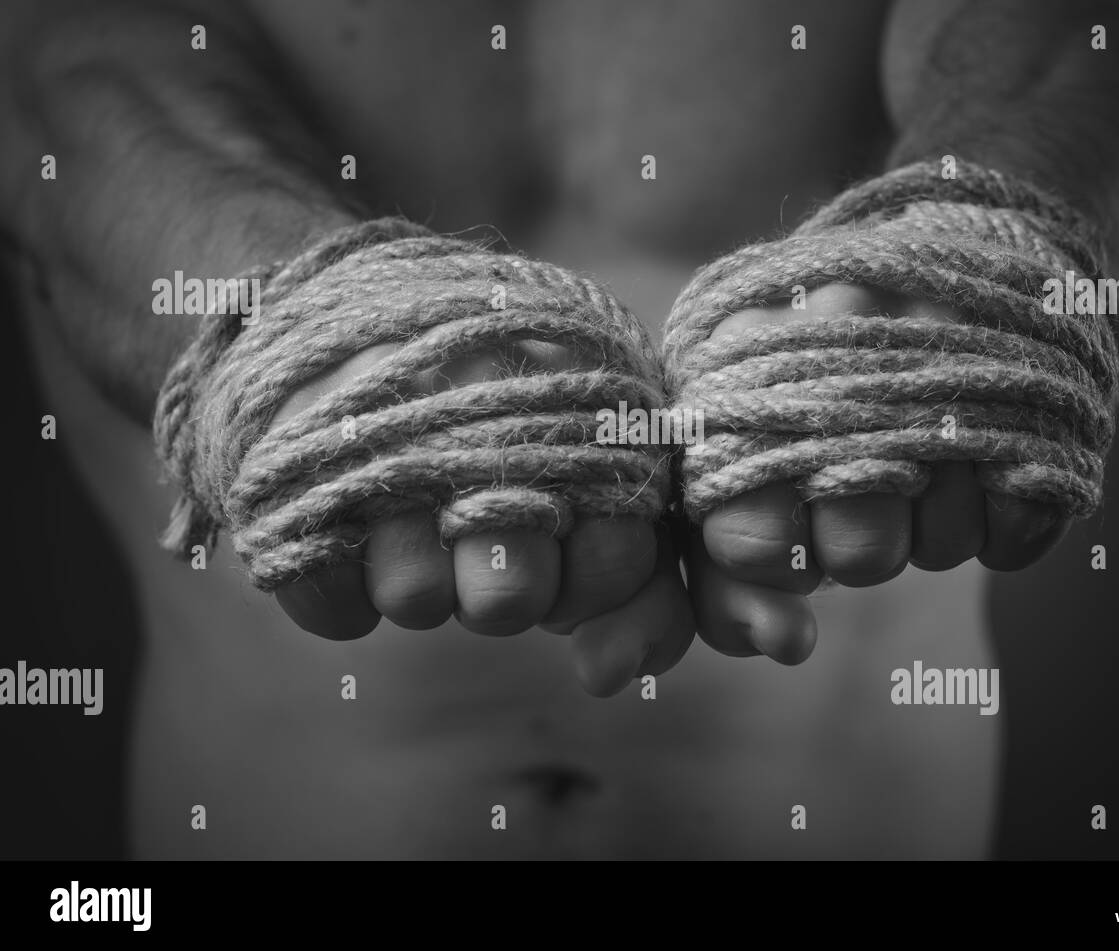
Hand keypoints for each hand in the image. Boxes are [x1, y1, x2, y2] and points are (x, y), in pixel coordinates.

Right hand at [270, 337, 693, 696]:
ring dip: (418, 581)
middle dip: (504, 587)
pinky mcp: (285, 462)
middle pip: (510, 596)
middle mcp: (481, 406)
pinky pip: (331, 608)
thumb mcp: (599, 483)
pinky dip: (343, 592)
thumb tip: (609, 678)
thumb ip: (639, 594)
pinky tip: (353, 528)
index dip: (588, 585)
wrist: (359, 300)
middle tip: (480, 527)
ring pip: (416, 601)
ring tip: (409, 509)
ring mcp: (376, 430)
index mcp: (579, 398)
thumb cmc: (507, 413)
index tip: (562, 548)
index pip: (616, 557)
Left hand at [686, 283, 1069, 664]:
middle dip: (857, 546)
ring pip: (939, 547)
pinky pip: (1017, 532)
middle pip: (859, 553)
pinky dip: (1000, 519)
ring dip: (931, 527)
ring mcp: (957, 355)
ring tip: (923, 449)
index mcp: (750, 358)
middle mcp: (849, 345)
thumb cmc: (823, 384)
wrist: (956, 262)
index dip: (773, 558)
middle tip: (862, 481)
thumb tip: (785, 645)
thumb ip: (730, 576)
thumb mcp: (745, 459)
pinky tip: (981, 455)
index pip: (748, 533)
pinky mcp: (1044, 386)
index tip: (788, 532)